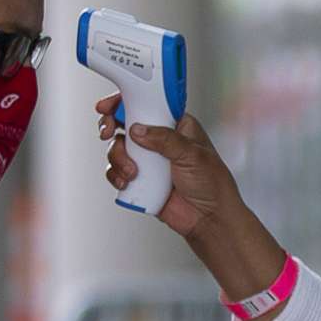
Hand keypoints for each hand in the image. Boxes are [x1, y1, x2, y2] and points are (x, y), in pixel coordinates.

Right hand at [97, 98, 240, 241]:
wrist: (208, 218)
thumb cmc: (212, 183)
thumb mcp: (193, 155)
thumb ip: (165, 140)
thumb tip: (138, 130)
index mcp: (176, 125)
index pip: (148, 104)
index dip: (126, 102)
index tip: (109, 106)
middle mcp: (159, 139)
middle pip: (125, 123)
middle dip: (111, 126)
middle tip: (107, 132)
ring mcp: (148, 159)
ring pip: (118, 148)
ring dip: (118, 157)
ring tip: (132, 172)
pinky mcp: (140, 178)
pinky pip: (117, 171)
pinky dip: (116, 175)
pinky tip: (127, 182)